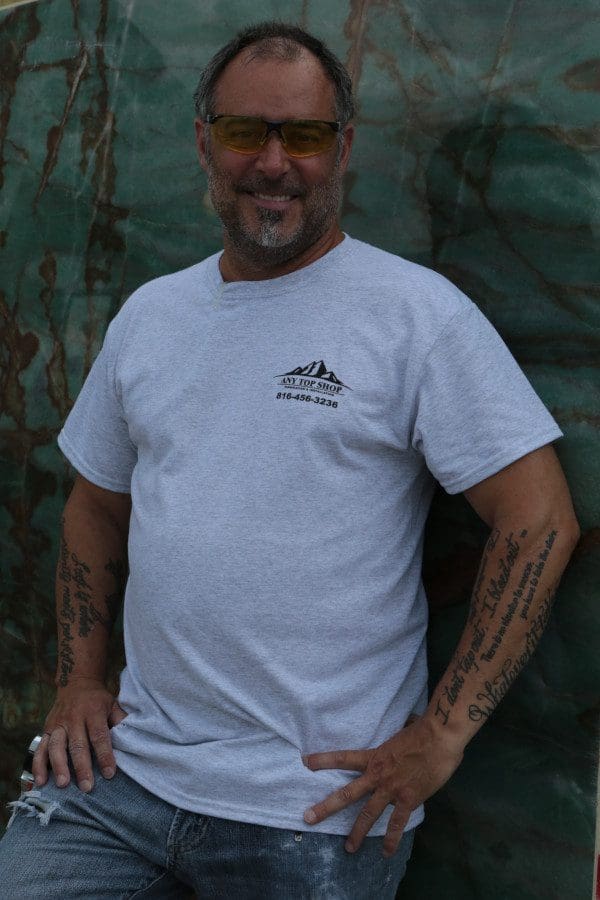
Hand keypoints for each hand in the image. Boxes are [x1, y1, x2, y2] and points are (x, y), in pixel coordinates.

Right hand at [32, 677, 127, 792]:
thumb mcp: (112, 704)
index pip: (99, 736)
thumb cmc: (98, 700)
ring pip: (56, 747)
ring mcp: (58, 724)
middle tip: (86, 787)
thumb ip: (120, 721)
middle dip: (82, 767)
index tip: (109, 773)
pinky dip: (38, 765)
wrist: (76, 682)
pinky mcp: (46, 729)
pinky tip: (40, 781)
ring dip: (59, 766)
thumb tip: (133, 739)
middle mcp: (74, 718)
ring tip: (63, 784)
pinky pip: (40, 748)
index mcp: (93, 712)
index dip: (104, 755)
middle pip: (77, 744)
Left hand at [302, 716, 463, 856]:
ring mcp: (391, 788)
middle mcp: (377, 774)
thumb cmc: (422, 730)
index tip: (305, 762)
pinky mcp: (408, 799)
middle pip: (347, 793)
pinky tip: (386, 852)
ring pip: (368, 813)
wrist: (439, 737)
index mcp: (374, 756)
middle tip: (308, 818)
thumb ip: (395, 738)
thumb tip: (405, 724)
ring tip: (348, 848)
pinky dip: (392, 839)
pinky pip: (397, 823)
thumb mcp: (400, 731)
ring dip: (357, 832)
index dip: (323, 760)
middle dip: (326, 807)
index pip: (343, 758)